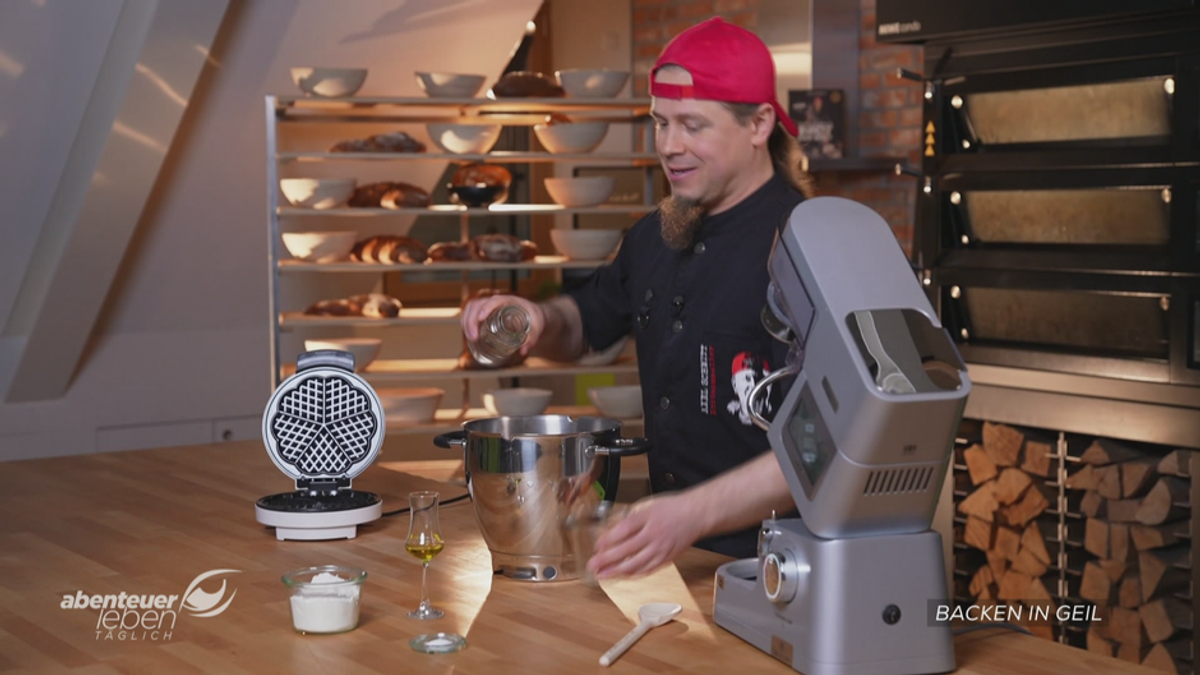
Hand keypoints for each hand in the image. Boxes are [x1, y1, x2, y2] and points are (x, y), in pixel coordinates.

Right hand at [460, 294, 543, 355]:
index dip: (486, 308)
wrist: (534, 316)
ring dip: (466, 321)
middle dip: (472, 320)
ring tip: (470, 338)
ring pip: (471, 308)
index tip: (481, 319)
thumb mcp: (537, 328)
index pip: (494, 300)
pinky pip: (471, 313)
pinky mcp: (485, 312)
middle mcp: (497, 301)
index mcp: (510, 300)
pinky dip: (466, 322)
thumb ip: (532, 339)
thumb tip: (523, 351)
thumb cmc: (535, 319)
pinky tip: (468, 334)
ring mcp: (489, 306)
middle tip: (473, 338)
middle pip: (478, 304)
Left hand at [588, 493, 705, 578]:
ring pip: (636, 564)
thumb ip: (632, 519)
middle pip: (626, 549)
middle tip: (592, 565)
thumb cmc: (673, 508)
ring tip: (603, 575)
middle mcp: (654, 534)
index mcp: (648, 518)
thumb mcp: (649, 506)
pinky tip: (623, 575)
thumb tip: (612, 531)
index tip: (596, 546)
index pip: (623, 530)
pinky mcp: (667, 558)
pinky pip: (648, 569)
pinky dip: (634, 574)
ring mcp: (661, 548)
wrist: (696, 515)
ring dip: (617, 571)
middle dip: (607, 559)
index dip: (608, 539)